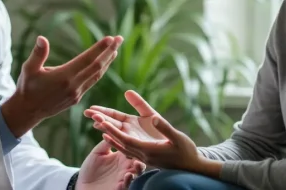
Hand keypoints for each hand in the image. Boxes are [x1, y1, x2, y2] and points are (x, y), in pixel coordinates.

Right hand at [2, 35, 122, 136]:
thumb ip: (38, 54)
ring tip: (115, 49)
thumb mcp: (28, 69)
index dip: (100, 48)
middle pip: (97, 66)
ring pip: (97, 75)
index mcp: (64, 77)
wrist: (27, 111)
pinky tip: (103, 65)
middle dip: (109, 51)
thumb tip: (42, 38)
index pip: (87, 60)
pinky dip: (100, 72)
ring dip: (107, 62)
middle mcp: (73, 86)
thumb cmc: (27, 87)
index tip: (110, 38)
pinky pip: (92, 82)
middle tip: (119, 38)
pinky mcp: (76, 98)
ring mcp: (76, 93)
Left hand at [76, 140, 145, 189]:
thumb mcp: (97, 153)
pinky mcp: (119, 188)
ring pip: (136, 174)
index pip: (131, 149)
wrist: (83, 185)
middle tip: (143, 152)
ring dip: (138, 169)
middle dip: (141, 156)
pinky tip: (128, 176)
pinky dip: (128, 181)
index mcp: (121, 157)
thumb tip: (113, 129)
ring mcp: (123, 178)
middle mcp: (125, 167)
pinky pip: (126, 185)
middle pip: (137, 161)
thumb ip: (106, 143)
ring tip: (137, 164)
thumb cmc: (90, 168)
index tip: (138, 138)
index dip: (135, 144)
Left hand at [86, 91, 218, 175]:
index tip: (101, 121)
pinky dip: (117, 142)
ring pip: (121, 146)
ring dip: (110, 135)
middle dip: (106, 129)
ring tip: (98, 126)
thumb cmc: (186, 151)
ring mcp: (143, 157)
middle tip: (93, 118)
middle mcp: (143, 155)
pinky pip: (127, 150)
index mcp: (148, 150)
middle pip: (119, 142)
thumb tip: (154, 118)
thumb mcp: (177, 137)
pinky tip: (112, 137)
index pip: (125, 139)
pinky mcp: (146, 157)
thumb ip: (165, 128)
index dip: (112, 130)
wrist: (191, 167)